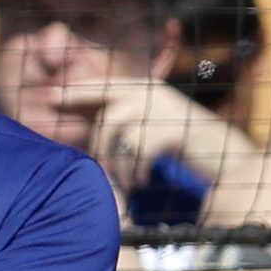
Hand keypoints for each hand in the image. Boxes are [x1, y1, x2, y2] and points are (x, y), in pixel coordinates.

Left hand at [42, 76, 227, 194]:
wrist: (224, 156)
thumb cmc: (181, 147)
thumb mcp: (150, 129)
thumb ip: (124, 125)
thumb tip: (91, 136)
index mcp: (142, 88)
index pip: (99, 87)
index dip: (73, 92)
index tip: (45, 97)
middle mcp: (151, 91)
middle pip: (105, 118)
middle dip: (100, 151)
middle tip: (107, 176)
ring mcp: (163, 106)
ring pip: (119, 135)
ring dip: (119, 166)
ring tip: (128, 184)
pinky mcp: (174, 126)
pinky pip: (138, 149)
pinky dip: (137, 170)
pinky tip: (143, 181)